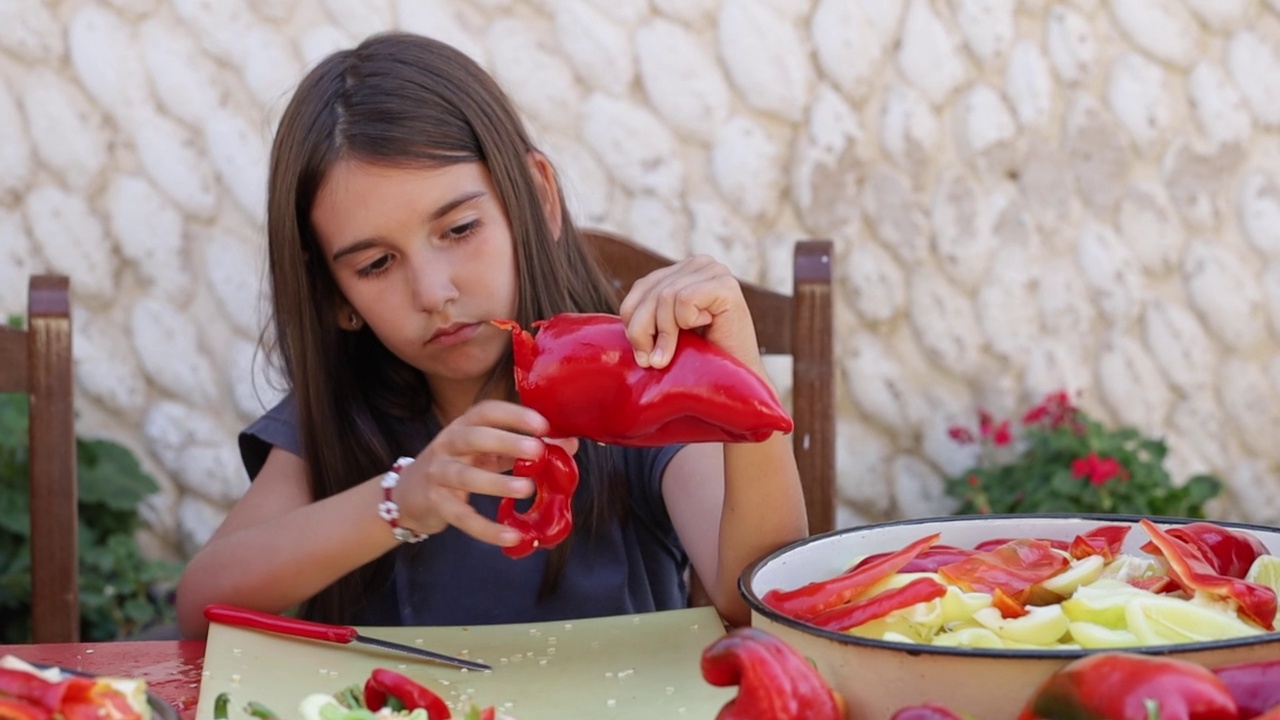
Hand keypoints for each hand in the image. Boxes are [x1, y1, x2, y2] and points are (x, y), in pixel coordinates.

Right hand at [392, 400, 578, 546]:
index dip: (514, 414)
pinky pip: (462, 517)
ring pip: (464, 476)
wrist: (408, 496)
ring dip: (496, 483)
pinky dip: (487, 529)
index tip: (543, 424)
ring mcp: (438, 474)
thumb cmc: (458, 466)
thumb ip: (524, 448)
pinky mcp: (435, 504)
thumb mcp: (487, 452)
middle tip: (538, 451)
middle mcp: (448, 444)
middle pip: (473, 437)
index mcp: (464, 426)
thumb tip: (569, 443)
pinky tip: (511, 537)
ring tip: (527, 489)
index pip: (486, 411)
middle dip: (506, 441)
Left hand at [618, 254, 762, 371]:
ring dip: (664, 335)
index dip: (633, 321)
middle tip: (648, 361)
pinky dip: (685, 323)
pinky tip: (702, 332)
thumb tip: (620, 320)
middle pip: (651, 292)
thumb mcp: (667, 331)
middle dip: (642, 331)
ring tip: (666, 358)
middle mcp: (701, 264)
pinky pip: (684, 300)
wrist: (739, 384)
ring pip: (665, 298)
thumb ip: (648, 315)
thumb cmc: (702, 361)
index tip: (641, 353)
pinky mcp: (727, 286)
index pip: (641, 287)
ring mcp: (716, 271)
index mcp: (684, 271)